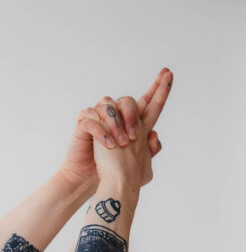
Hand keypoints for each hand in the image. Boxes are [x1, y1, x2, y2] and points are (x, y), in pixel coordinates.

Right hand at [58, 67, 172, 196]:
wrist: (89, 178)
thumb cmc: (111, 171)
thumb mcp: (139, 165)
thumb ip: (150, 151)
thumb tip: (155, 136)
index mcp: (131, 123)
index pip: (147, 101)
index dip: (158, 88)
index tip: (168, 72)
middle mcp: (115, 117)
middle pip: (127, 100)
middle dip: (132, 115)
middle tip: (135, 137)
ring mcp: (99, 119)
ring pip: (108, 106)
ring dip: (117, 125)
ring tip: (120, 145)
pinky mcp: (84, 125)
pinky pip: (92, 119)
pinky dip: (102, 132)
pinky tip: (109, 146)